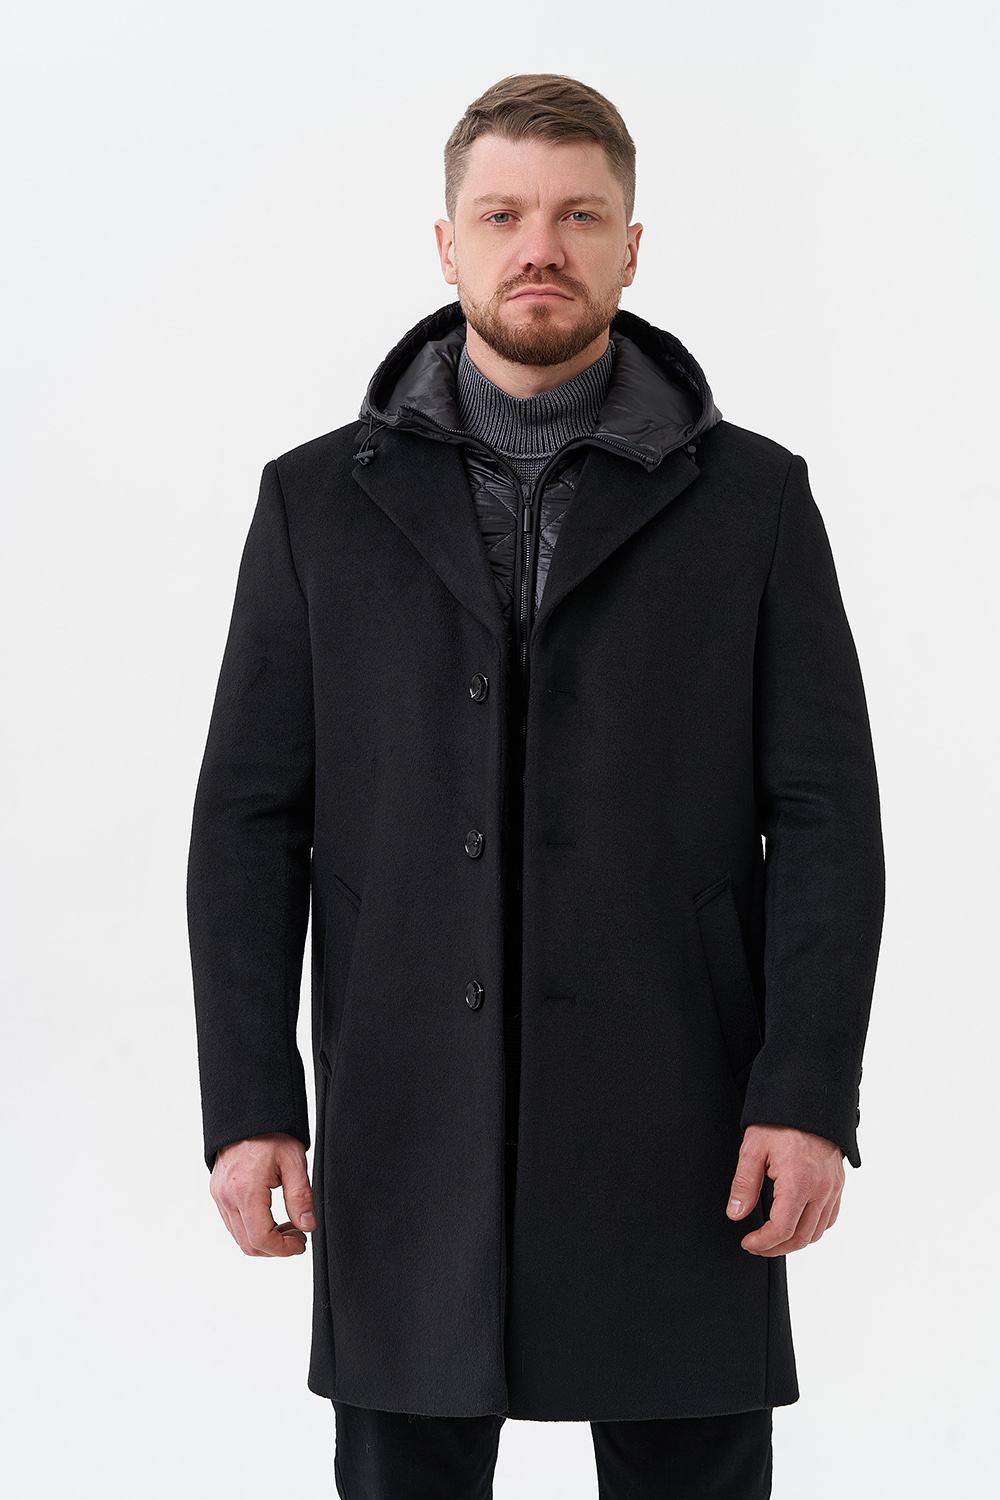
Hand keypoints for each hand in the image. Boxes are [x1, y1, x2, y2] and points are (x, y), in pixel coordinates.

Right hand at [211, 1132, 315, 1256]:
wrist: (247, 1114)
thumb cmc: (270, 1133)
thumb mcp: (294, 1161)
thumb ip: (301, 1197)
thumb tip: (307, 1226)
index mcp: (246, 1190)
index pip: (261, 1239)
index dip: (283, 1249)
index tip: (301, 1243)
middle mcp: (227, 1197)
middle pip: (248, 1244)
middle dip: (276, 1248)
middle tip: (298, 1236)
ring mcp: (219, 1196)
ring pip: (239, 1237)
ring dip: (264, 1240)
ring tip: (288, 1226)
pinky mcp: (218, 1193)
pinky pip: (233, 1223)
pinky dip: (252, 1229)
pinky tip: (271, 1218)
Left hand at [726, 1124, 844, 1255]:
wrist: (808, 1100)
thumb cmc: (781, 1121)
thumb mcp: (753, 1149)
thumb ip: (744, 1185)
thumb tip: (736, 1214)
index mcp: (798, 1182)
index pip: (782, 1229)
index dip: (763, 1243)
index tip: (748, 1242)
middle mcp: (820, 1189)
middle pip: (801, 1237)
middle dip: (776, 1247)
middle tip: (757, 1245)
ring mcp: (832, 1188)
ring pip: (818, 1232)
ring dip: (795, 1241)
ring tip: (774, 1239)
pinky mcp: (837, 1183)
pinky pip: (830, 1217)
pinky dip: (813, 1228)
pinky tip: (797, 1224)